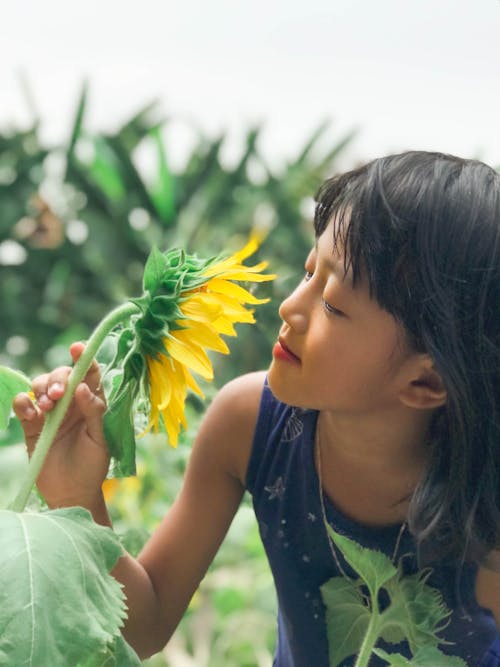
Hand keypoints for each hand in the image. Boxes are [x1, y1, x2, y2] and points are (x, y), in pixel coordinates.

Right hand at [13, 342, 109, 510]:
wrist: (71, 493)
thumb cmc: (92, 467)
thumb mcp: (100, 439)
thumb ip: (93, 411)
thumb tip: (82, 387)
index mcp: (91, 403)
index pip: (89, 374)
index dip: (83, 358)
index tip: (76, 347)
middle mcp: (71, 403)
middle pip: (62, 376)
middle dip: (58, 378)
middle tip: (58, 394)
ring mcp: (50, 413)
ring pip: (40, 385)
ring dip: (41, 389)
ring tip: (47, 406)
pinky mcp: (32, 425)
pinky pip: (23, 405)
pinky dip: (24, 403)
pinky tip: (31, 413)